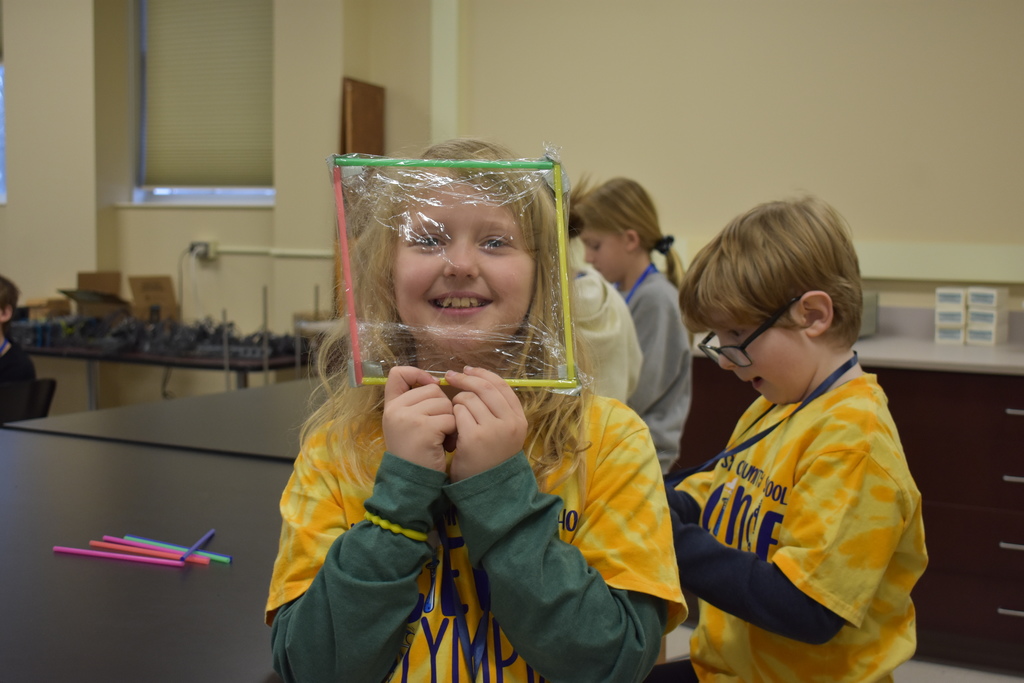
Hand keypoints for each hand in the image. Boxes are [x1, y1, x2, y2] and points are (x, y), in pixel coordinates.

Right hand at [382, 366, 455, 472]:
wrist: (412, 483)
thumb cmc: (415, 454)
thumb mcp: (406, 425)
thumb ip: (415, 404)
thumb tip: (438, 383)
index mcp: (391, 406)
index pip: (398, 374)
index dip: (418, 374)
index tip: (431, 386)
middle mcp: (396, 409)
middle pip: (432, 390)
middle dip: (443, 407)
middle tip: (439, 429)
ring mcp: (408, 418)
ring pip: (445, 404)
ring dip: (450, 421)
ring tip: (441, 439)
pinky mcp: (424, 428)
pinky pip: (450, 419)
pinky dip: (453, 433)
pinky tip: (445, 446)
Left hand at [444, 366, 527, 481]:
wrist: (487, 489)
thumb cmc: (491, 458)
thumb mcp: (504, 432)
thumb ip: (497, 409)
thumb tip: (477, 378)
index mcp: (519, 419)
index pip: (502, 386)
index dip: (483, 374)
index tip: (469, 369)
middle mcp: (510, 422)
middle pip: (485, 388)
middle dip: (465, 379)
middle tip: (450, 376)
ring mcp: (493, 429)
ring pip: (469, 399)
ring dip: (457, 403)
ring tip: (455, 415)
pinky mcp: (475, 437)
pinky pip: (458, 413)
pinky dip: (452, 416)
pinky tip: (451, 427)